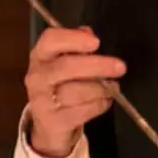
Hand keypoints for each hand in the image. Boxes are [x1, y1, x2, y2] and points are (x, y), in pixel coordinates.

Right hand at [24, 26, 125, 157]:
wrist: (49, 124)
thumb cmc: (62, 87)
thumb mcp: (67, 63)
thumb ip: (78, 46)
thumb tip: (89, 33)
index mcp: (41, 56)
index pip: (50, 40)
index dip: (74, 39)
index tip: (96, 42)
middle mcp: (37, 76)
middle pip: (67, 66)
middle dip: (97, 66)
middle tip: (120, 67)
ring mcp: (42, 101)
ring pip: (78, 91)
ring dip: (101, 89)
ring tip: (112, 87)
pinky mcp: (53, 122)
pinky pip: (83, 110)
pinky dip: (99, 105)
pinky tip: (104, 101)